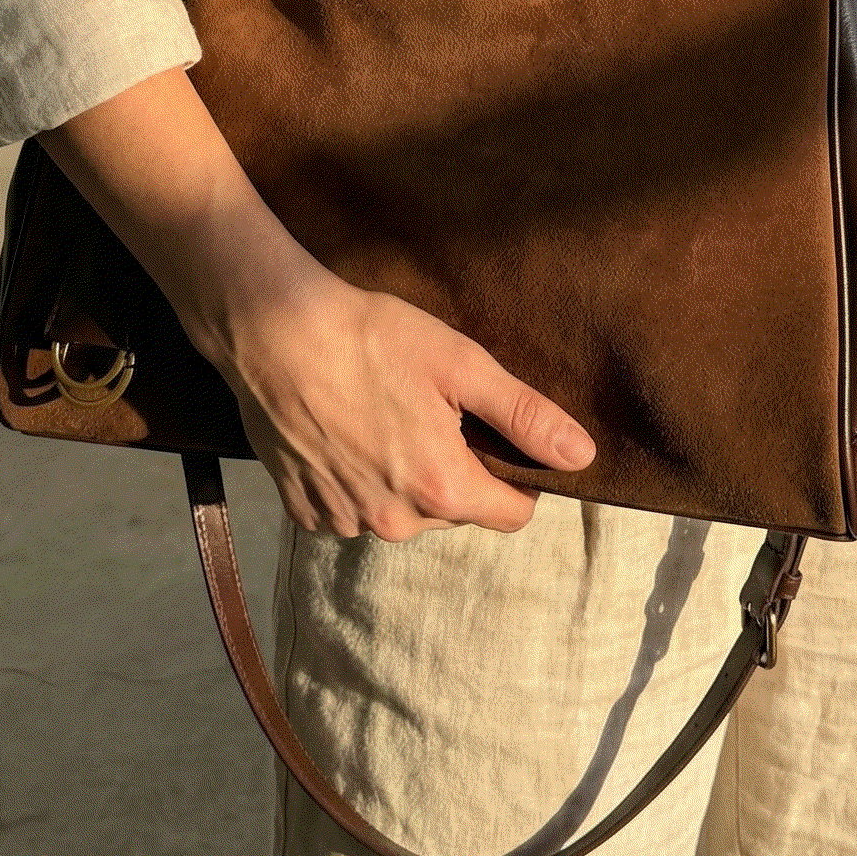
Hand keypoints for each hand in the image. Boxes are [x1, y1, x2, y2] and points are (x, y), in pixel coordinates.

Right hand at [36, 67, 595, 544]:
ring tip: (386, 414)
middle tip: (434, 408)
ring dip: (405, 476)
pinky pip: (353, 508)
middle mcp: (395, 522)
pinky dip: (359, 480)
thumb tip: (583, 456)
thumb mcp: (461, 364)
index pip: (513, 515)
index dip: (518, 477)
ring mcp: (345, 521)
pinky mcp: (304, 511)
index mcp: (442, 490)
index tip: (498, 435)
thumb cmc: (372, 338)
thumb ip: (525, 415)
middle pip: (455, 511)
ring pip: (402, 512)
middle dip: (456, 469)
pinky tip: (348, 430)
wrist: (274, 333)